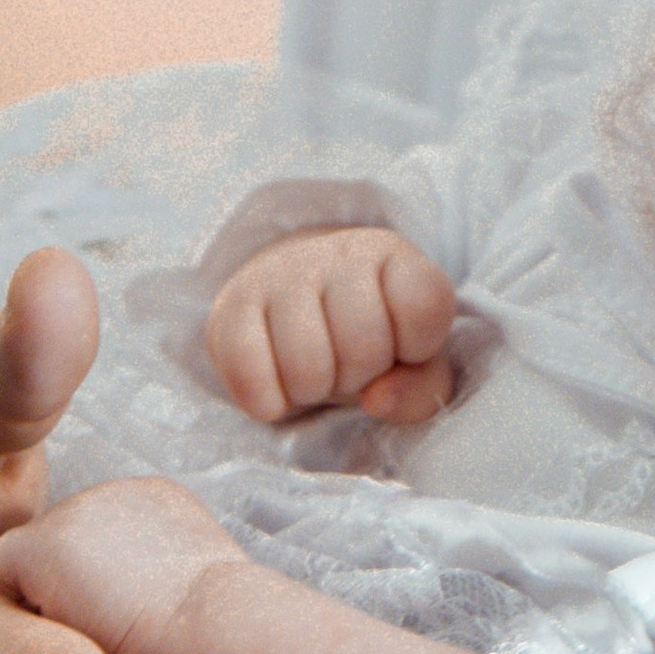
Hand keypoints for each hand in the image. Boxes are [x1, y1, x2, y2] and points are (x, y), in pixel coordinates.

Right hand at [206, 224, 457, 423]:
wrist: (294, 305)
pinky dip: (268, 401)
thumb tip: (377, 400)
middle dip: (361, 374)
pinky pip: (250, 377)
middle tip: (350, 361)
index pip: (423, 306)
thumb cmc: (368, 338)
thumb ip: (422, 389)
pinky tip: (277, 384)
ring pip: (307, 368)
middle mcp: (338, 252)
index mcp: (394, 256)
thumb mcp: (413, 363)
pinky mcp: (231, 304)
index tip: (402, 344)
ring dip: (314, 390)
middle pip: (364, 346)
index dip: (417, 346)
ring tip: (316, 368)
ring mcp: (281, 273)